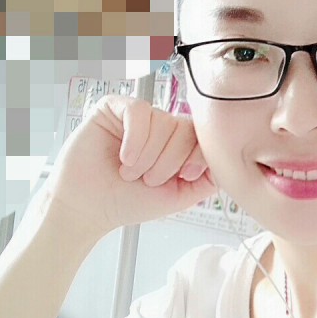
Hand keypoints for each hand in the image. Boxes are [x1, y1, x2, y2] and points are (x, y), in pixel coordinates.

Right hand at [40, 94, 216, 236]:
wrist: (88, 209)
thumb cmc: (128, 202)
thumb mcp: (180, 196)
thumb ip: (208, 179)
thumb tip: (228, 161)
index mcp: (179, 144)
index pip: (204, 135)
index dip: (197, 156)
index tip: (184, 176)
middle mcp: (161, 126)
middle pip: (186, 127)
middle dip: (170, 161)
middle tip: (148, 180)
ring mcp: (138, 116)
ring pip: (162, 120)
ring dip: (148, 155)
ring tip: (130, 172)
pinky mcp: (113, 108)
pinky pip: (138, 110)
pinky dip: (135, 138)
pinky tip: (124, 157)